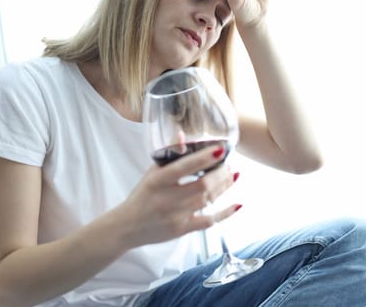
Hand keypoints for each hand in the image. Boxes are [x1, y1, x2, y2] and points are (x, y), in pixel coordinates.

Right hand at [120, 147, 239, 246]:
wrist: (127, 227)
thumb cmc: (141, 196)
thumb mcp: (151, 173)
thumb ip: (169, 156)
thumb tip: (183, 135)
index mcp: (157, 181)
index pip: (183, 167)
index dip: (203, 158)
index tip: (219, 150)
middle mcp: (167, 199)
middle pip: (202, 186)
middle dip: (220, 174)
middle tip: (228, 164)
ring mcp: (176, 216)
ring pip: (208, 200)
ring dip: (224, 187)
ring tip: (233, 175)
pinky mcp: (182, 229)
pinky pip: (209, 221)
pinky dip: (225, 213)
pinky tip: (237, 204)